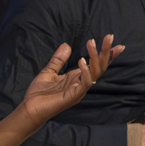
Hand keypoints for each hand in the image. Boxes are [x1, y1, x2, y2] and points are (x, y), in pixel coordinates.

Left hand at [0, 37, 122, 145]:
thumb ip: (58, 60)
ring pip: (95, 73)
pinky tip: (82, 60)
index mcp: (77, 77)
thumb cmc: (39, 93)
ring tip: (91, 43)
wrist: (29, 109)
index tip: (115, 42)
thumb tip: (66, 45)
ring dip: (95, 57)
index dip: (106, 54)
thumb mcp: (49, 71)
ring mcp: (79, 90)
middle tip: (110, 36)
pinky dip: (85, 72)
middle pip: (100, 66)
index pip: (96, 64)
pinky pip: (84, 84)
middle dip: (106, 52)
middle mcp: (81, 83)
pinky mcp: (73, 96)